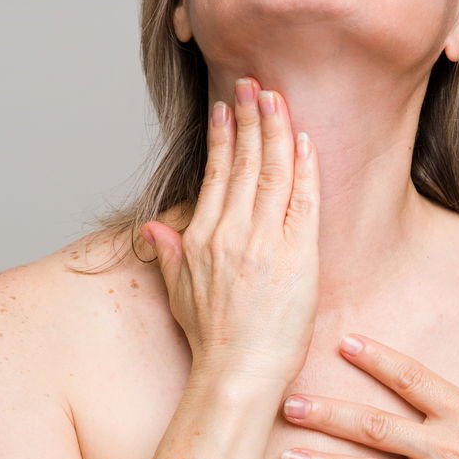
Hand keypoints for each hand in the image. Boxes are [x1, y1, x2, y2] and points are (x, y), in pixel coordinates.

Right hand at [142, 76, 320, 386]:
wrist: (237, 374)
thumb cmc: (210, 339)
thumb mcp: (178, 292)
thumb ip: (167, 254)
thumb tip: (154, 229)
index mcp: (202, 236)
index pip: (216, 173)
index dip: (224, 136)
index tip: (227, 107)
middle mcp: (232, 233)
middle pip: (244, 162)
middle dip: (251, 118)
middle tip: (255, 84)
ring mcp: (265, 242)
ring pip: (273, 172)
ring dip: (276, 130)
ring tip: (277, 98)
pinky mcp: (297, 257)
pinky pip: (303, 202)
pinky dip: (304, 168)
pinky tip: (305, 141)